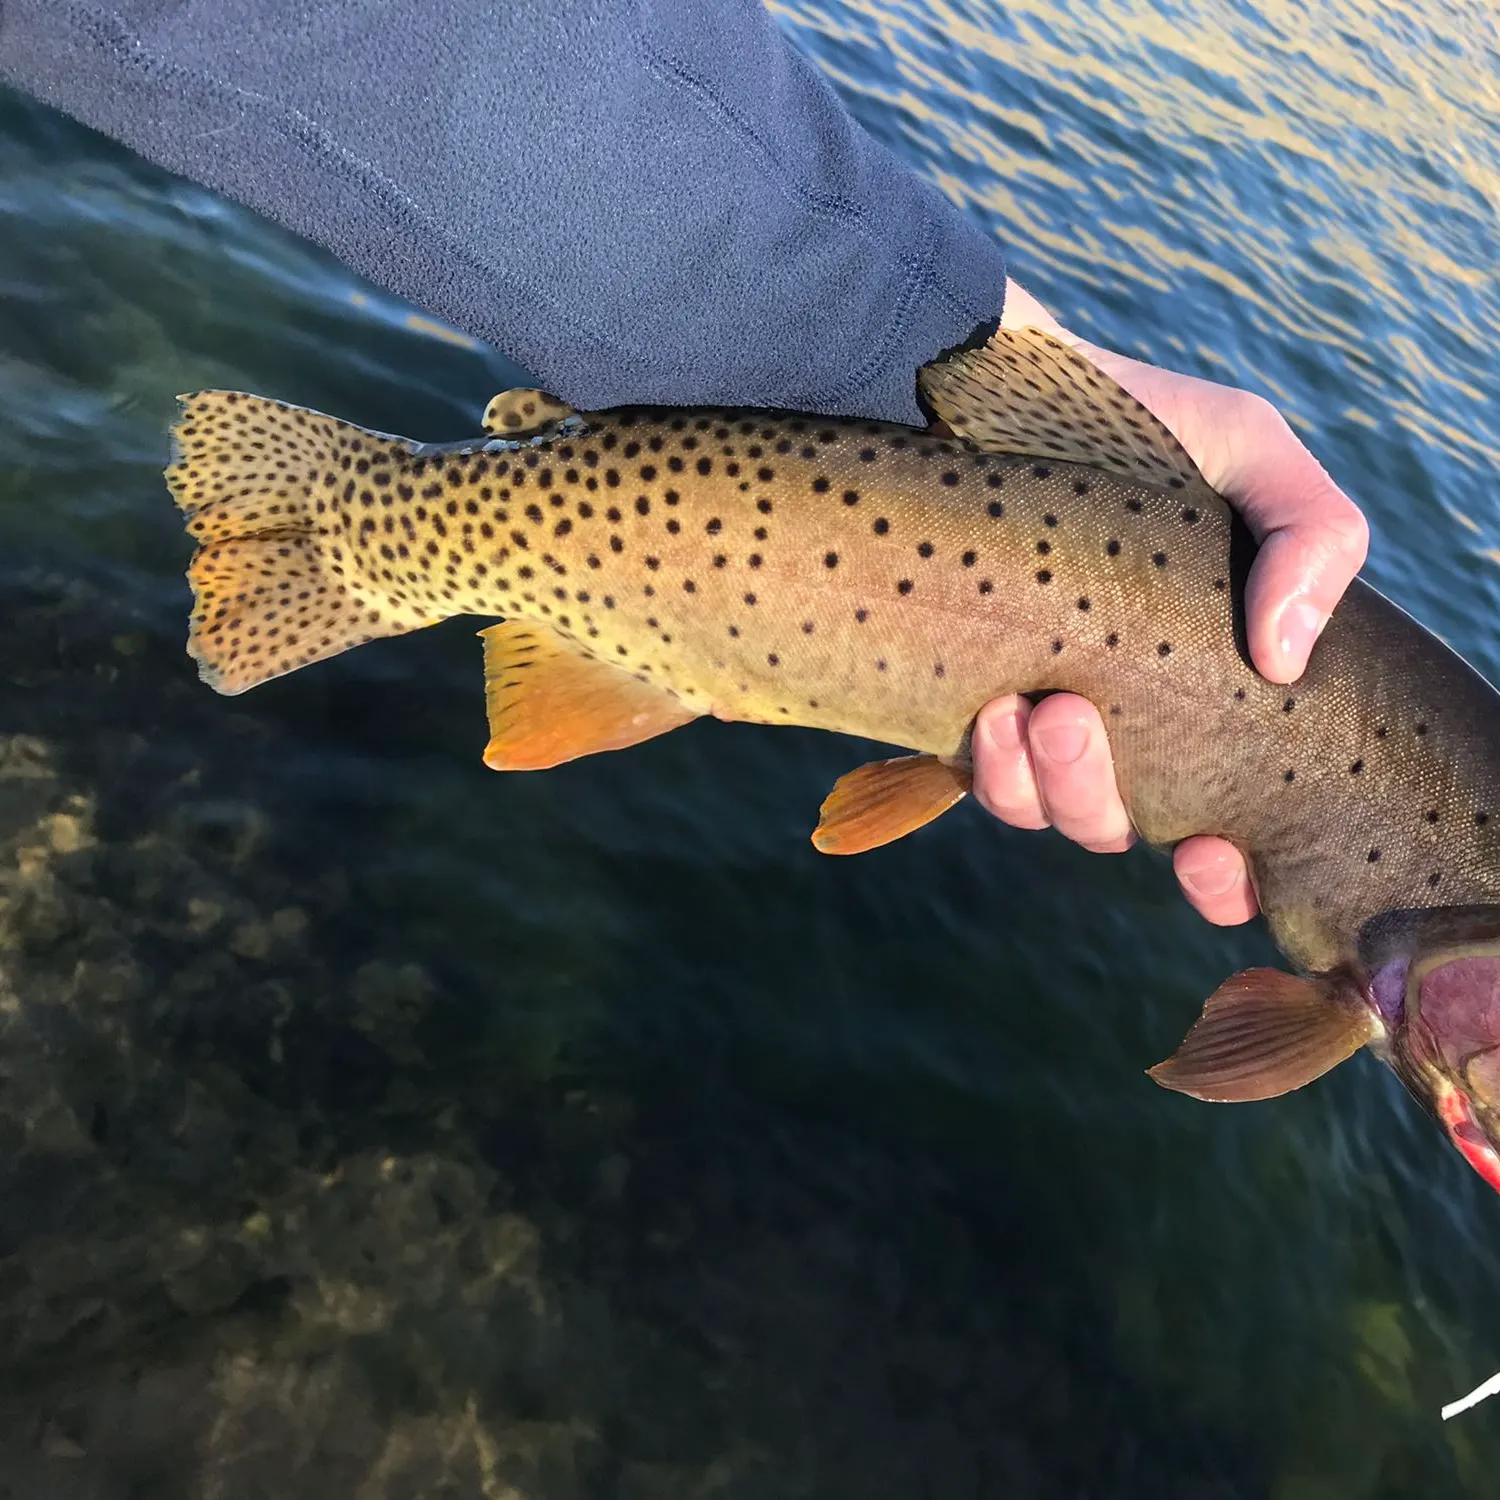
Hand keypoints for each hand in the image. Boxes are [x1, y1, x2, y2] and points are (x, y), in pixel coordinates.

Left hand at [971, 284, 1368, 924]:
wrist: (993, 390)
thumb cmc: (1133, 427)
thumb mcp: (1247, 452)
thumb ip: (1313, 532)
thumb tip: (1287, 658)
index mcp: (1198, 699)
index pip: (1220, 836)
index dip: (1223, 881)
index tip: (1213, 854)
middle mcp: (1117, 726)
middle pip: (1113, 828)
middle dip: (1099, 804)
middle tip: (1074, 716)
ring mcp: (1031, 720)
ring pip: (1038, 810)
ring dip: (1040, 782)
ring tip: (1036, 705)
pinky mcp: (958, 703)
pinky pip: (970, 776)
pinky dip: (985, 764)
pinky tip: (988, 711)